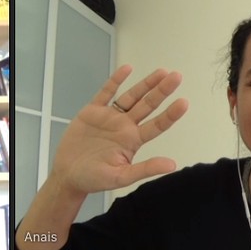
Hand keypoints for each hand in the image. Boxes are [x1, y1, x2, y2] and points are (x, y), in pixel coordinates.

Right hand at [47, 66, 187, 199]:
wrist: (67, 175)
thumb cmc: (93, 179)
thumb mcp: (120, 178)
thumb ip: (144, 169)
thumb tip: (172, 165)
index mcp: (133, 140)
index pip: (157, 125)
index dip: (170, 114)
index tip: (183, 103)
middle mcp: (124, 126)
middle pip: (147, 105)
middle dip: (162, 91)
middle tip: (176, 77)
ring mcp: (109, 117)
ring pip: (131, 97)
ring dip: (145, 84)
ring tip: (161, 72)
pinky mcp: (92, 112)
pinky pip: (106, 93)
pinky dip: (115, 81)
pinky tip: (126, 69)